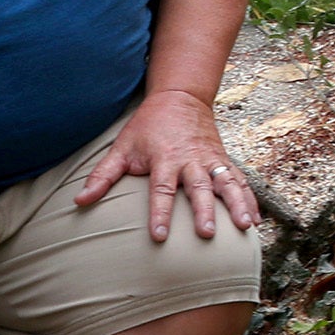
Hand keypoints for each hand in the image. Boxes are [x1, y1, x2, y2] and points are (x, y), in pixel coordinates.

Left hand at [75, 90, 258, 240]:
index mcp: (164, 159)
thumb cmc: (147, 127)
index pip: (161, 190)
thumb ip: (103, 176)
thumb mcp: (122, 148)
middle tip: (208, 233)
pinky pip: (240, 181)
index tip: (159, 236)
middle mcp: (191, 160)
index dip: (160, 213)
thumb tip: (79, 201)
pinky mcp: (223, 161)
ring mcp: (211, 160)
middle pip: (199, 188)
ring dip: (237, 204)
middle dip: (205, 211)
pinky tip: (255, 221)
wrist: (180, 98)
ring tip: (244, 227)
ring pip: (227, 184)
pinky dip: (249, 199)